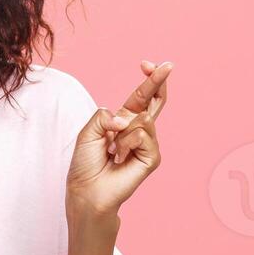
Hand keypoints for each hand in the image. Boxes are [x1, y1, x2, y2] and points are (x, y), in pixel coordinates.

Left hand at [67, 60, 171, 219]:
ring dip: (121, 132)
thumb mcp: (89, 131)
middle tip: (167, 65)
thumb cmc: (86, 164)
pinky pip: (142, 135)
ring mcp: (148, 144)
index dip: (148, 80)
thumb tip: (127, 119)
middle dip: (158, 81)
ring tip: (112, 151)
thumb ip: (105, 116)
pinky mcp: (152, 157)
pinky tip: (119, 159)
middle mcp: (139, 131)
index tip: (147, 64)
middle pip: (155, 101)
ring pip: (142, 119)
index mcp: (124, 122)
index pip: (141, 98)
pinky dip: (125, 144)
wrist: (87, 189)